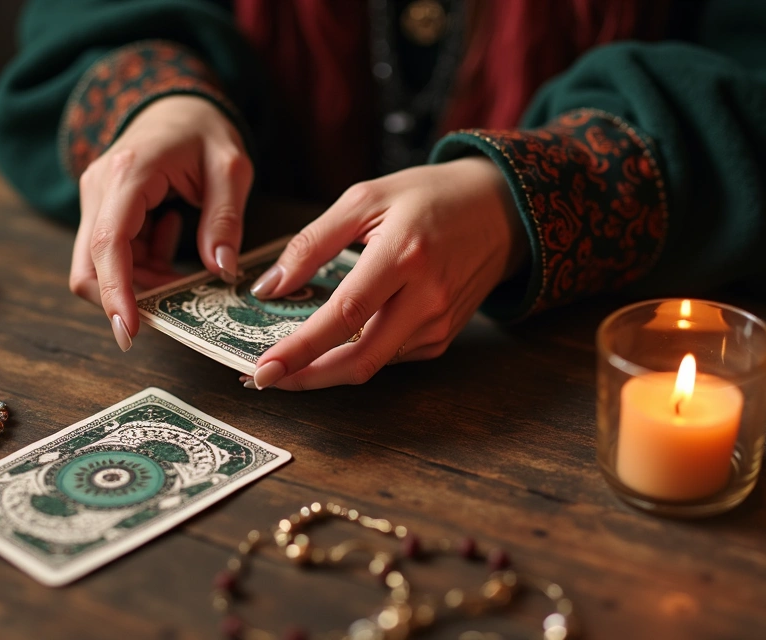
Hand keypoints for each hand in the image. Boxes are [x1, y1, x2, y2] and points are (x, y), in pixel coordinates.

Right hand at [70, 95, 252, 350]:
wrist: (177, 102)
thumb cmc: (204, 130)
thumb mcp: (230, 168)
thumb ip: (226, 219)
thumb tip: (220, 272)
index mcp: (128, 173)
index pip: (109, 244)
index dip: (116, 292)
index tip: (130, 331)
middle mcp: (100, 187)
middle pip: (89, 266)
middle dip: (127, 298)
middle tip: (174, 311)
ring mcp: (95, 199)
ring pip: (101, 266)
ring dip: (142, 283)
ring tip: (187, 269)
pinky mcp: (101, 209)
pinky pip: (112, 255)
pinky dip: (142, 266)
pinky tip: (172, 238)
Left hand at [245, 157, 525, 389]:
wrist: (502, 209)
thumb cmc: (430, 196)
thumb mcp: (364, 199)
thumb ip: (312, 243)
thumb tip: (270, 286)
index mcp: (403, 255)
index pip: (343, 315)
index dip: (300, 349)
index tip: (263, 369)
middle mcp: (426, 297)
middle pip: (359, 360)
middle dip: (306, 378)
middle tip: (265, 378)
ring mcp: (439, 322)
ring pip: (372, 363)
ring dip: (327, 369)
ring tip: (289, 359)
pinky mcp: (444, 336)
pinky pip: (390, 356)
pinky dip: (356, 354)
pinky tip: (335, 342)